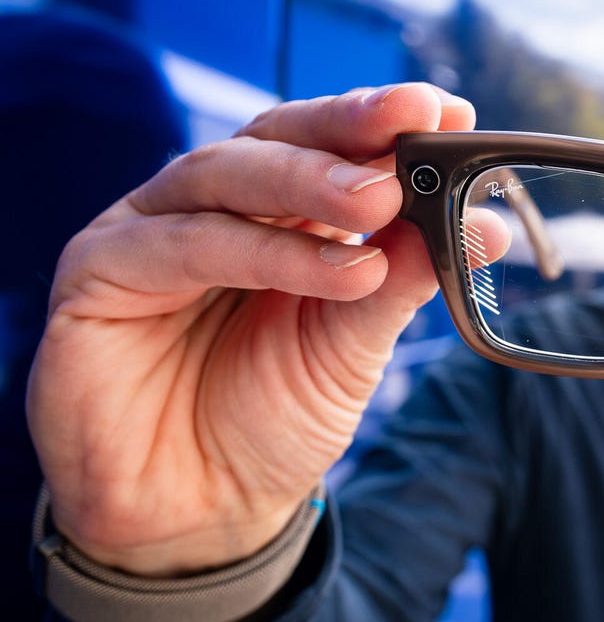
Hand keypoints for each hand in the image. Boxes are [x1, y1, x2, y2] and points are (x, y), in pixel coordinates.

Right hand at [27, 84, 505, 576]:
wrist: (202, 511)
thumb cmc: (274, 419)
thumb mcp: (354, 346)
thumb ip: (405, 279)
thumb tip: (486, 226)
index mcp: (275, 215)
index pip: (325, 144)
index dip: (381, 121)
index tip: (448, 110)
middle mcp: (212, 209)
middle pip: (274, 138)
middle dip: (348, 130)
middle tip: (416, 128)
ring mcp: (150, 232)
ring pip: (226, 175)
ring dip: (311, 182)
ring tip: (383, 201)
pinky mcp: (99, 272)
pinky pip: (184, 243)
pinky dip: (266, 250)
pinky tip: (342, 270)